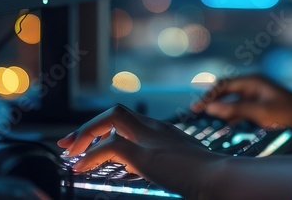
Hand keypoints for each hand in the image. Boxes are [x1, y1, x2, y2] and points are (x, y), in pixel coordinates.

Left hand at [57, 104, 223, 197]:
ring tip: (70, 152)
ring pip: (111, 118)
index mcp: (166, 133)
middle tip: (70, 142)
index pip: (130, 121)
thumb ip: (167, 166)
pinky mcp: (146, 153)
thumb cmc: (211, 178)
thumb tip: (154, 173)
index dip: (106, 130)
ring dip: (86, 133)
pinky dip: (90, 156)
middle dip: (90, 125)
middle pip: (117, 112)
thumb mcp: (185, 169)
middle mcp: (157, 129)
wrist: (222, 179)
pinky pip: (110, 146)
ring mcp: (152, 138)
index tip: (91, 145)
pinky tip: (81, 168)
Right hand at [190, 74, 291, 129]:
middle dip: (211, 102)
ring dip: (221, 110)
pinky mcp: (262, 104)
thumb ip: (235, 110)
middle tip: (196, 115)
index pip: (222, 85)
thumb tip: (211, 108)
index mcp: (252, 81)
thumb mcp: (260, 113)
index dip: (207, 96)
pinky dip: (233, 116)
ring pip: (233, 101)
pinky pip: (242, 108)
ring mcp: (258, 94)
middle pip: (226, 91)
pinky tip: (226, 126)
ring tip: (207, 123)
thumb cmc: (289, 113)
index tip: (195, 109)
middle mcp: (253, 84)